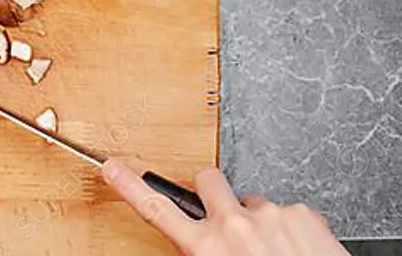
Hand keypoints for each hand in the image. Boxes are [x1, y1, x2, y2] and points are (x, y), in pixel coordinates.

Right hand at [103, 160, 347, 255]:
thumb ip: (201, 253)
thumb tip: (196, 245)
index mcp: (206, 248)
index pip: (156, 210)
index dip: (130, 186)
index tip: (114, 169)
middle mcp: (234, 226)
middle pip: (207, 180)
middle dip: (211, 192)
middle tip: (223, 215)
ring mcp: (269, 215)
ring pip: (252, 201)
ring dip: (257, 220)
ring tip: (272, 251)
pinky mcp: (302, 214)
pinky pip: (287, 211)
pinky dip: (290, 228)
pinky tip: (297, 251)